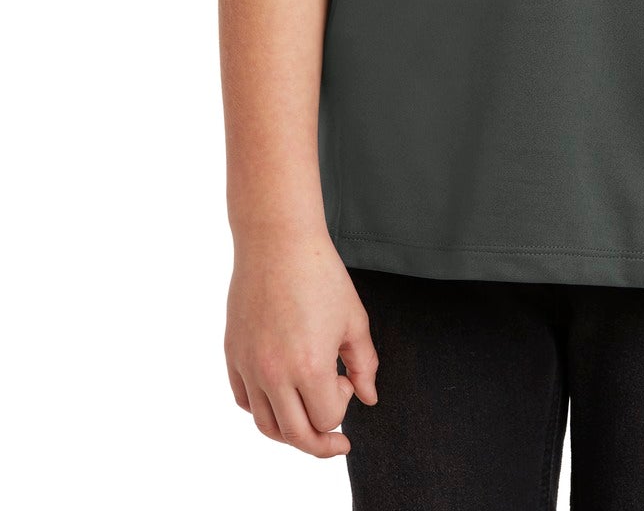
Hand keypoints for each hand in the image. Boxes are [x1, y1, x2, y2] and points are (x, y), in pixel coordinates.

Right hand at [224, 229, 378, 457]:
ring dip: (290, 432)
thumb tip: (369, 399)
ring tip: (307, 420)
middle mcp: (274, 373)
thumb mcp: (354, 320)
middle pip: (295, 435)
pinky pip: (244, 400)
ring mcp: (249, 365)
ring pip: (265, 425)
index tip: (346, 379)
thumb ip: (365, 365)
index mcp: (309, 366)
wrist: (278, 240)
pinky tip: (280, 396)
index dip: (343, 405)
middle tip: (337, 441)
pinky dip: (262, 409)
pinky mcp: (232, 354)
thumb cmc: (320, 274)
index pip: (326, 418)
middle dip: (320, 443)